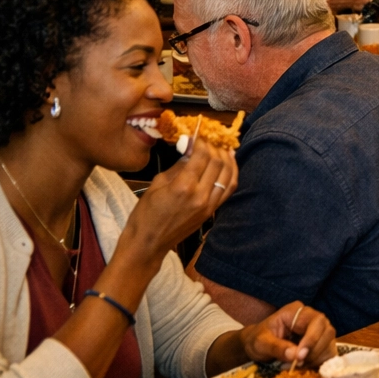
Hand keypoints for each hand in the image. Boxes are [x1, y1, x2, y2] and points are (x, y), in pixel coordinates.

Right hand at [121, 135, 235, 264]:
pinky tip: (229, 163)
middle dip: (215, 147)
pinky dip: (232, 173)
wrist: (149, 243)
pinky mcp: (212, 211)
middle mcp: (200, 195)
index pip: (202, 155)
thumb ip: (178, 165)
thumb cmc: (146, 213)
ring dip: (227, 158)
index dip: (202, 141)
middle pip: (217, 162)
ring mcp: (209, 204)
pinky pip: (229, 188)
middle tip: (209, 140)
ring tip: (222, 148)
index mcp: (183, 186)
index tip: (198, 134)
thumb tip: (191, 148)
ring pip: (228, 174)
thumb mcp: (157, 184)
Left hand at [239, 301, 336, 368]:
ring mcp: (318, 331)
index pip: (316, 321)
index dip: (312, 338)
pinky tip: (303, 368)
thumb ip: (277, 347)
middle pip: (327, 332)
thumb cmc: (257, 339)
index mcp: (297, 311)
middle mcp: (312, 318)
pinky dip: (318, 364)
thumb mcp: (261, 342)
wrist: (256, 346)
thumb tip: (295, 355)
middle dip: (314, 351)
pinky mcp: (320, 344)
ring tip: (295, 367)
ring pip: (330, 344)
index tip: (300, 356)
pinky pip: (328, 354)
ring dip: (315, 359)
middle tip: (297, 364)